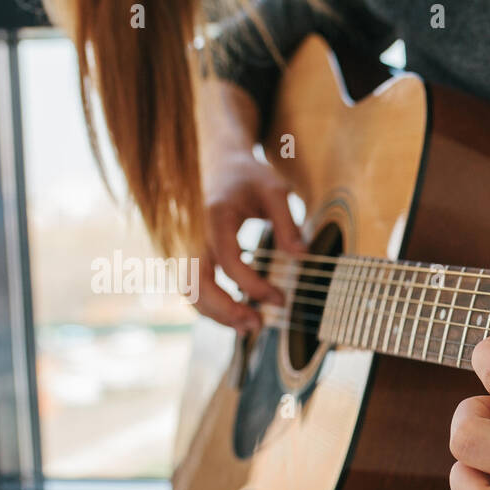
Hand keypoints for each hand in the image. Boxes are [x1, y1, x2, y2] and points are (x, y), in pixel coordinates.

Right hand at [193, 80, 306, 332]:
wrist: (221, 162)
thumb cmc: (250, 176)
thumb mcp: (276, 190)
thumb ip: (288, 223)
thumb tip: (301, 257)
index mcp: (215, 217)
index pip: (228, 261)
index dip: (254, 285)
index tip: (281, 298)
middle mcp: (194, 234)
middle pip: (196, 282)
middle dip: (225, 310)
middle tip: (258, 324)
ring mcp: (188, 246)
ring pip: (189, 290)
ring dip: (215, 314)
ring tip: (250, 327)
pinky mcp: (191, 256)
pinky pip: (193, 287)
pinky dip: (210, 307)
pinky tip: (237, 316)